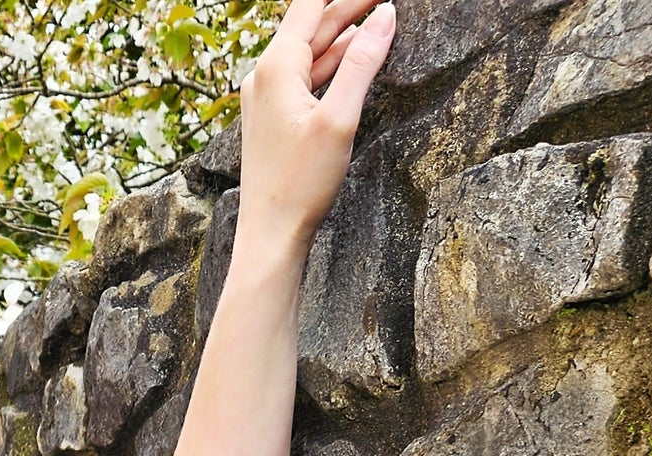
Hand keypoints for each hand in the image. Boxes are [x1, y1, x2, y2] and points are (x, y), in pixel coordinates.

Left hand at [235, 0, 396, 252]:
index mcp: (275, 67)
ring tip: (378, 17)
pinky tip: (352, 56)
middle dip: (350, 6)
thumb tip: (387, 15)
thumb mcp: (339, 120)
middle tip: (386, 1)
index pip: (311, 3)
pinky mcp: (272, 119)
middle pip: (312, 24)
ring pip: (309, 52)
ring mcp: (265, 98)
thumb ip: (362, 64)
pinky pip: (304, 77)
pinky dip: (330, 64)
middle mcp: (264, 76)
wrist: (270, 237)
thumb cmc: (300, 185)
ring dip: (342, 34)